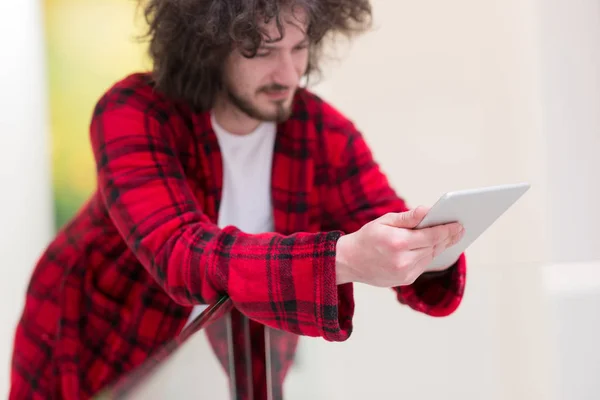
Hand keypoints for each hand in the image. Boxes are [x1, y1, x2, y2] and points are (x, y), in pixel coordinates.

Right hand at [335, 206, 463, 286]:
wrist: (349, 262)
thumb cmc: (367, 237)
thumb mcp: (384, 221)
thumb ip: (408, 217)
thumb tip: (429, 210)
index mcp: (398, 243)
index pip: (431, 236)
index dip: (447, 230)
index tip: (459, 224)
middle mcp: (403, 261)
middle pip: (434, 247)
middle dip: (447, 237)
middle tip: (459, 229)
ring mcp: (404, 273)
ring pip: (430, 257)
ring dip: (440, 246)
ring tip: (450, 236)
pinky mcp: (405, 280)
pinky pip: (423, 265)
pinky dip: (429, 255)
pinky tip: (433, 247)